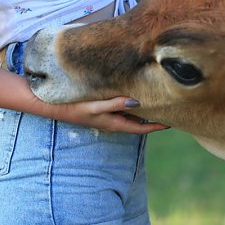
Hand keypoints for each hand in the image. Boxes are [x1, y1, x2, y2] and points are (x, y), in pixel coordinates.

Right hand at [36, 95, 170, 133]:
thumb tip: (136, 102)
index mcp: (113, 124)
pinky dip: (130, 104)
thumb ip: (115, 104)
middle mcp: (112, 121)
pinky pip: (120, 109)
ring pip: (130, 116)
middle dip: (153, 118)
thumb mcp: (95, 106)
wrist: (54, 106)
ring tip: (156, 102)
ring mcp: (106, 116)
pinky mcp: (101, 109)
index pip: (140, 129)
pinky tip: (134, 95)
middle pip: (137, 123)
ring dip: (142, 111)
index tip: (171, 123)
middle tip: (168, 110)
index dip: (156, 127)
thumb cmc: (75, 107)